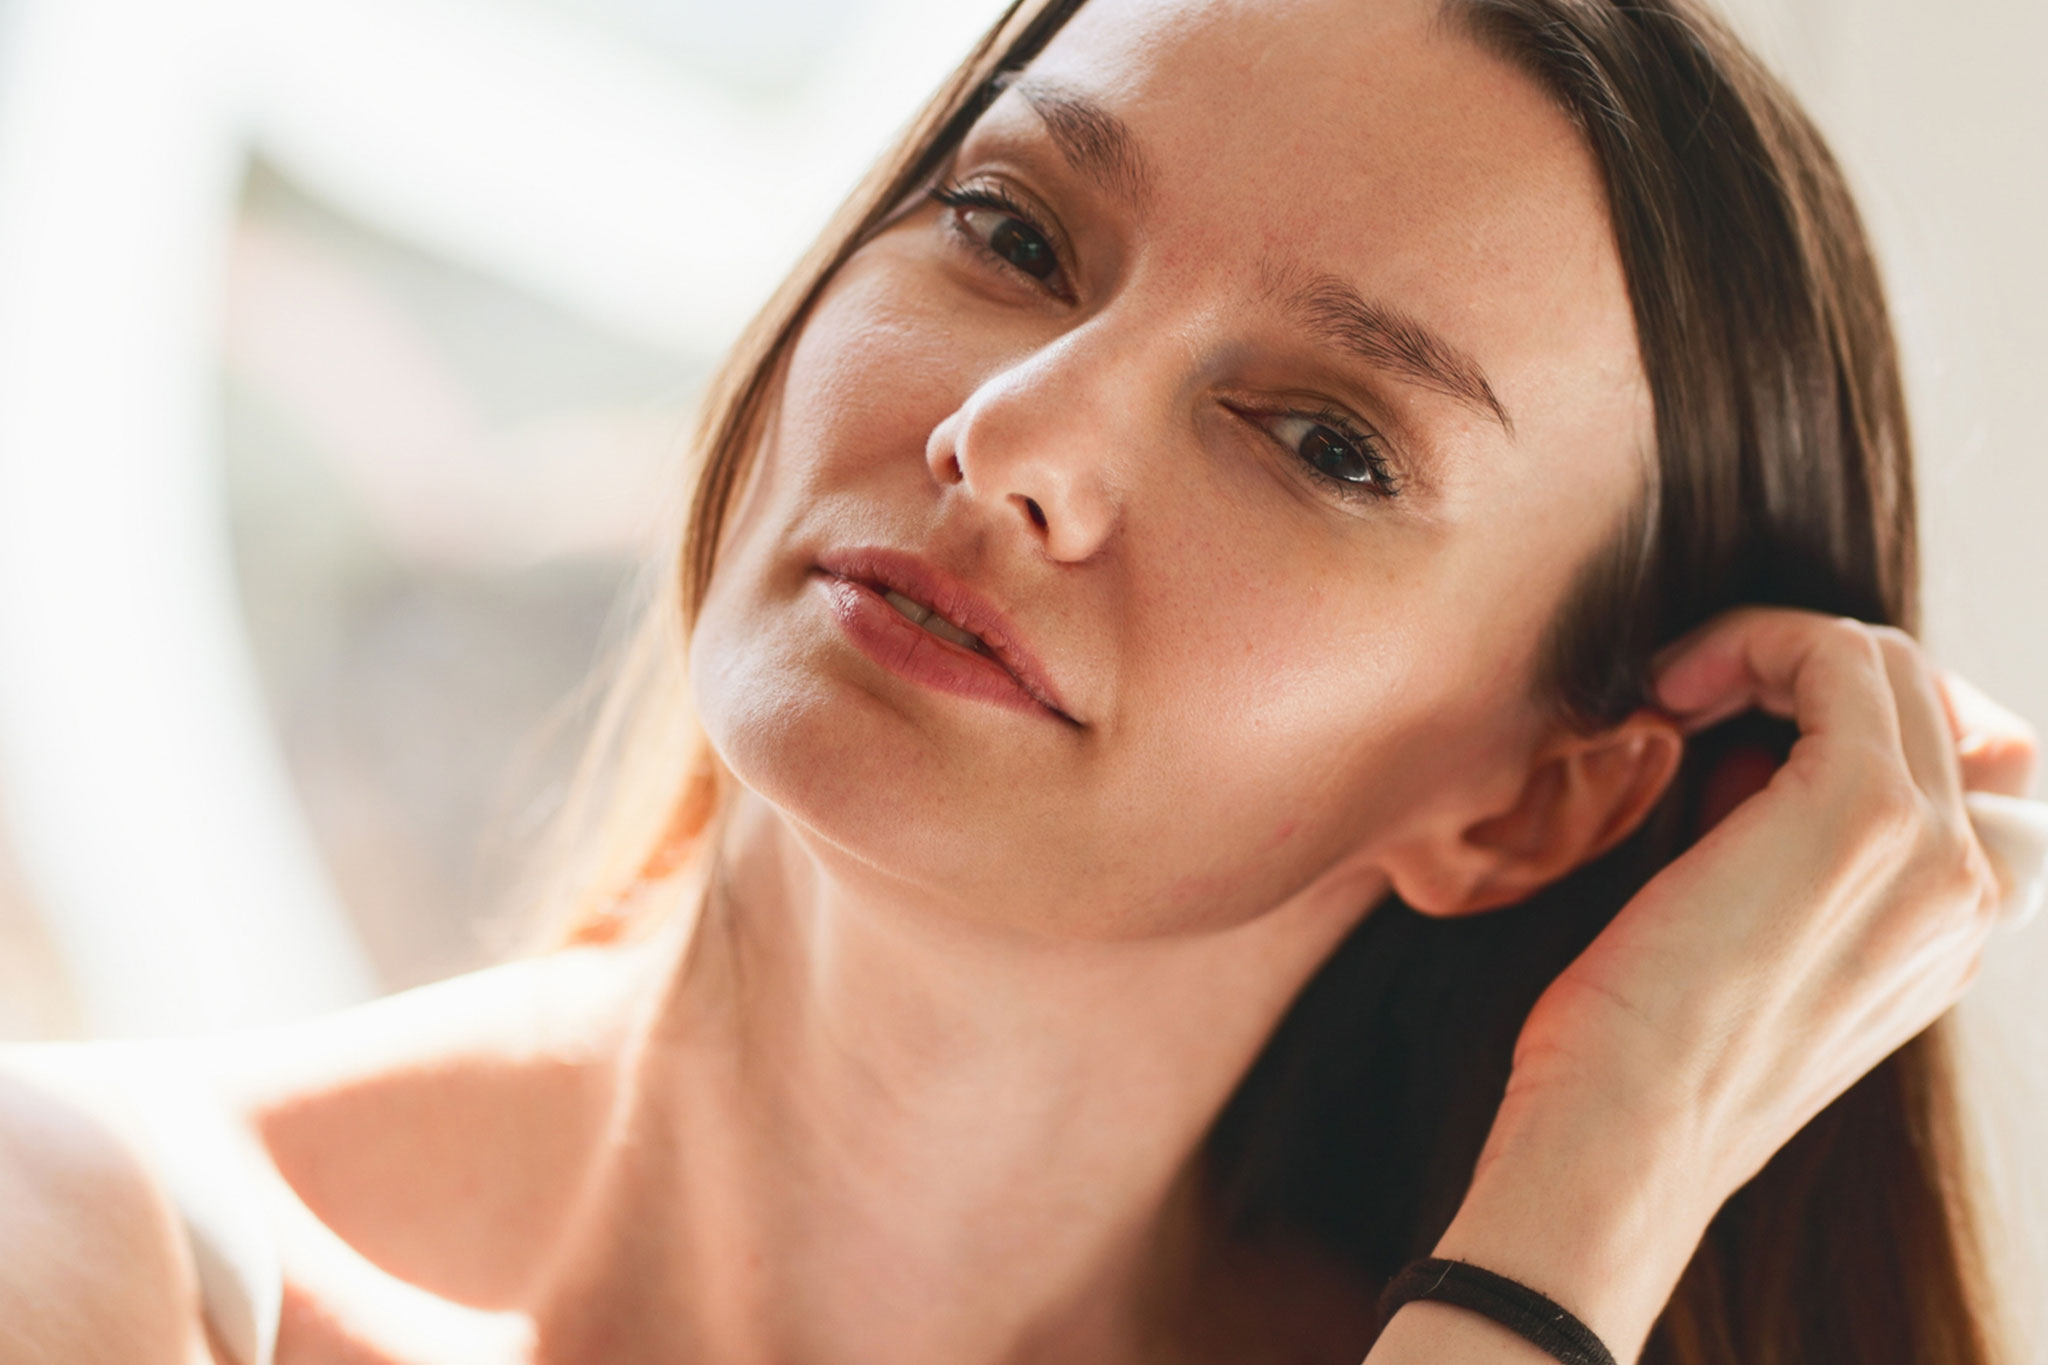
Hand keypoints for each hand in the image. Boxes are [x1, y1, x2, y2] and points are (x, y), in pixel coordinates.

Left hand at [1430, 608, 2035, 1360]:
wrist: (1618, 1142)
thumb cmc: (1639, 1057)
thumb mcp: (1744, 946)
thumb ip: (1781, 854)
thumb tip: (1749, 755)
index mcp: (1953, 936)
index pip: (1984, 769)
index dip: (1862, 722)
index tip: (1739, 736)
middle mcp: (1975, 896)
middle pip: (1932, 701)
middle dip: (1804, 678)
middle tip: (1691, 705)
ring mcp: (1937, 853)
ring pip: (1887, 666)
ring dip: (1769, 655)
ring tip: (1675, 701)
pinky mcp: (1865, 812)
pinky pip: (1836, 655)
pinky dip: (1750, 644)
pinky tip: (1669, 694)